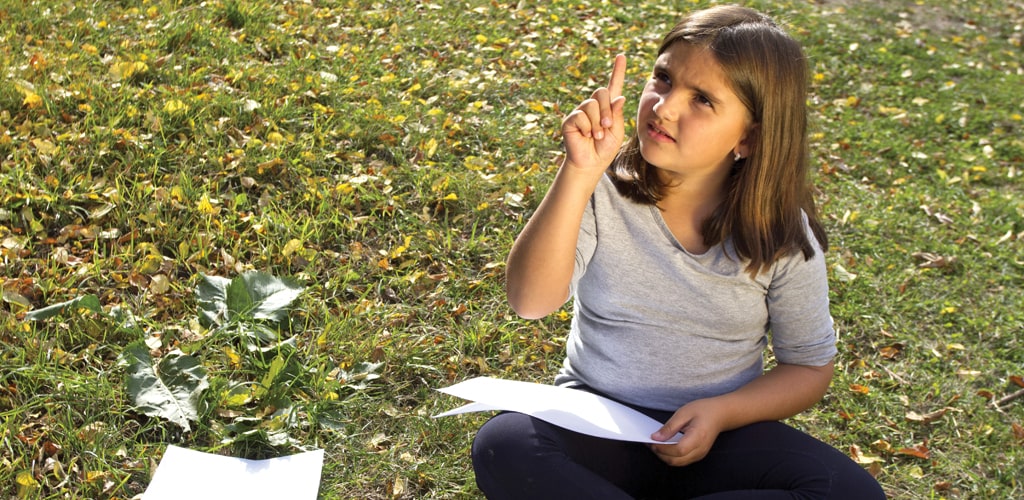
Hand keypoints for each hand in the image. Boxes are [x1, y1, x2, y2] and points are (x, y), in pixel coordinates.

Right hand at [560, 54, 626, 172]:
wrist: (591, 162)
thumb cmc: (605, 148)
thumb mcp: (617, 131)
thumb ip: (617, 114)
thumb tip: (619, 97)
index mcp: (608, 107)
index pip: (613, 85)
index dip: (618, 71)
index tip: (622, 56)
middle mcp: (593, 106)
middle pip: (601, 92)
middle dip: (607, 111)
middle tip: (607, 127)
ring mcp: (580, 112)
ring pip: (591, 105)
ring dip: (597, 123)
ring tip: (597, 135)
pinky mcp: (570, 120)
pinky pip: (580, 115)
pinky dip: (586, 127)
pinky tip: (586, 136)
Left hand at [649, 399, 726, 466]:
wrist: (721, 414)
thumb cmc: (704, 410)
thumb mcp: (684, 412)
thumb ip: (670, 426)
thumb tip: (656, 438)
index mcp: (698, 437)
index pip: (678, 450)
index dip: (662, 448)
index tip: (651, 441)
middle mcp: (700, 449)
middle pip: (676, 460)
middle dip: (660, 453)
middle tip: (649, 442)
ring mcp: (700, 454)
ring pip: (677, 463)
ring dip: (664, 456)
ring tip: (655, 444)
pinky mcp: (698, 455)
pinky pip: (681, 460)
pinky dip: (671, 456)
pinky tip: (664, 446)